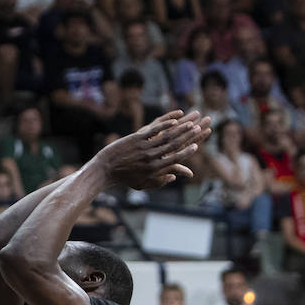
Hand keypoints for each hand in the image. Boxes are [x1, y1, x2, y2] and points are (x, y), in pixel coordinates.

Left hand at [93, 110, 210, 189]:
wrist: (104, 170)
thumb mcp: (142, 184)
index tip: (197, 146)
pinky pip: (153, 130)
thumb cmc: (124, 178)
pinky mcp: (135, 138)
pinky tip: (175, 120)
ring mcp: (143, 147)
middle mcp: (151, 158)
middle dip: (189, 137)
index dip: (187, 152)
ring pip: (166, 137)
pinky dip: (165, 125)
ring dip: (181, 129)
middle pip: (174, 145)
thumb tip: (175, 176)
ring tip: (192, 122)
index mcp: (155, 169)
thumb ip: (160, 181)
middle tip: (200, 129)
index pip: (175, 159)